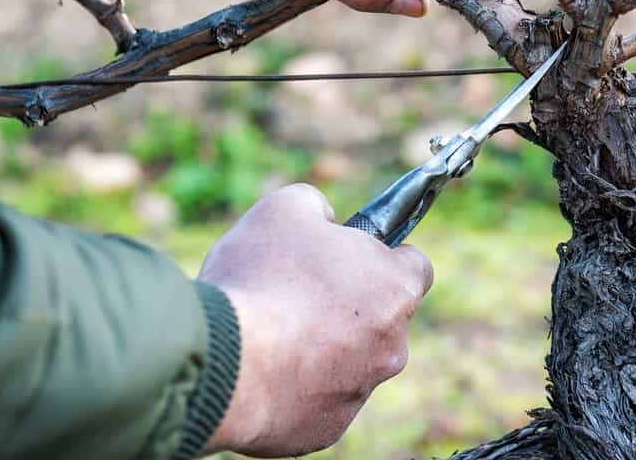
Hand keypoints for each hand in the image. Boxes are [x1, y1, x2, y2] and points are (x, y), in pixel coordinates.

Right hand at [197, 184, 433, 456]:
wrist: (222, 364)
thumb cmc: (260, 280)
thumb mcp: (286, 208)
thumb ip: (317, 206)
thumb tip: (323, 220)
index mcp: (396, 288)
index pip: (413, 266)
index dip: (381, 257)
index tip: (349, 256)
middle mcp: (392, 345)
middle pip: (380, 318)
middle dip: (346, 306)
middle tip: (296, 294)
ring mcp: (361, 392)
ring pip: (350, 362)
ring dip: (322, 348)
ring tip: (271, 333)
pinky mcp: (327, 429)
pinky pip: (318, 400)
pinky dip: (297, 387)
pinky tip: (263, 370)